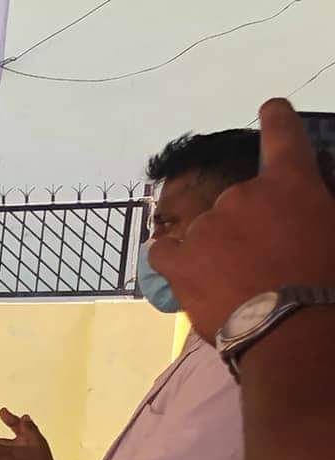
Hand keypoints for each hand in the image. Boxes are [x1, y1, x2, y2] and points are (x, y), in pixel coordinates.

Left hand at [151, 99, 334, 341]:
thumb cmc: (328, 280)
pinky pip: (164, 250)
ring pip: (207, 229)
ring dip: (218, 247)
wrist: (292, 329)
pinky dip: (173, 258)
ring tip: (234, 280)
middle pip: (240, 200)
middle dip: (250, 224)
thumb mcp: (332, 226)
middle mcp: (244, 194)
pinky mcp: (179, 259)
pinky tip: (186, 271)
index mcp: (291, 182)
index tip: (270, 108)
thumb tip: (298, 214)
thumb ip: (314, 210)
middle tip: (263, 259)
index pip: (283, 135)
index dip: (276, 119)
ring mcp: (207, 226)